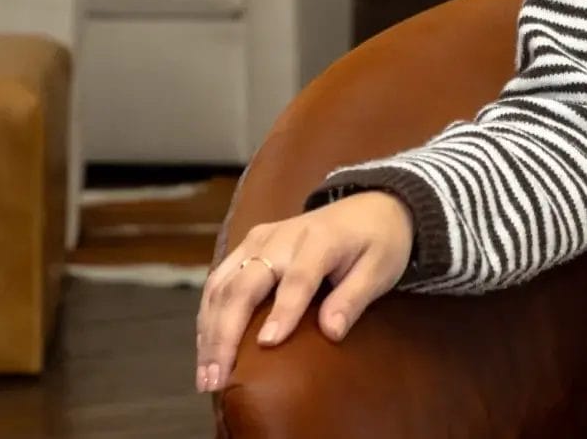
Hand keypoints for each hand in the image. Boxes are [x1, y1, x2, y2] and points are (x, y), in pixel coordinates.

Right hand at [194, 190, 414, 392]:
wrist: (370, 206)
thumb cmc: (378, 242)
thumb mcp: (380, 269)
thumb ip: (354, 298)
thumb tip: (331, 333)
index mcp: (320, 240)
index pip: (298, 278)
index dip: (283, 311)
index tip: (268, 344)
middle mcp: (282, 237)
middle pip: (245, 284)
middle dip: (226, 333)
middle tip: (217, 379)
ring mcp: (260, 240)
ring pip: (222, 285)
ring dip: (209, 332)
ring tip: (206, 376)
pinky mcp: (248, 247)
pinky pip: (219, 282)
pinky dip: (208, 318)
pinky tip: (207, 350)